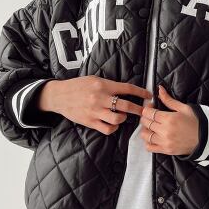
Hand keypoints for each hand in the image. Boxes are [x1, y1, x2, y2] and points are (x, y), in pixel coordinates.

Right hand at [38, 75, 152, 134]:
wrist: (59, 95)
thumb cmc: (78, 86)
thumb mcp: (94, 80)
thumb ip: (109, 85)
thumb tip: (126, 90)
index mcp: (103, 85)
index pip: (127, 88)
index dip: (141, 92)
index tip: (149, 95)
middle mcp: (100, 98)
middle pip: (126, 105)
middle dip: (139, 109)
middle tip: (145, 111)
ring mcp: (95, 111)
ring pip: (118, 119)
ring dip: (124, 118)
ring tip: (123, 116)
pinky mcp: (90, 121)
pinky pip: (107, 128)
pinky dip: (114, 127)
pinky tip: (113, 124)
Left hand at [139, 85, 198, 154]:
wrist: (208, 138)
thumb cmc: (197, 122)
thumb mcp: (184, 108)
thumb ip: (169, 100)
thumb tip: (160, 89)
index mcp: (169, 119)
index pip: (148, 113)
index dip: (147, 108)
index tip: (151, 107)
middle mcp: (165, 131)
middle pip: (145, 123)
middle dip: (146, 117)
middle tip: (151, 115)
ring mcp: (165, 142)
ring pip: (145, 135)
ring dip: (145, 129)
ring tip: (152, 126)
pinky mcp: (166, 150)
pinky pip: (149, 147)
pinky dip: (148, 142)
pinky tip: (153, 137)